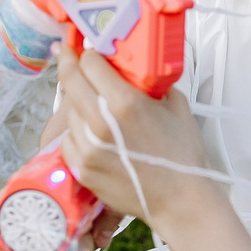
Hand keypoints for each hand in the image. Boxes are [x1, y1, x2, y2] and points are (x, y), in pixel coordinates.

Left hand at [56, 49, 211, 228]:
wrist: (180, 200)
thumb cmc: (182, 157)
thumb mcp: (176, 106)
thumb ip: (151, 82)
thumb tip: (136, 68)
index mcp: (125, 103)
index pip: (90, 63)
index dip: (88, 52)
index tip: (88, 50)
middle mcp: (101, 123)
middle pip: (70, 80)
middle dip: (68, 62)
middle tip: (69, 55)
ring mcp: (87, 148)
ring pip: (69, 111)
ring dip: (78, 102)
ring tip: (95, 105)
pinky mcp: (82, 168)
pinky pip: (69, 139)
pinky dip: (77, 132)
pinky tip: (93, 133)